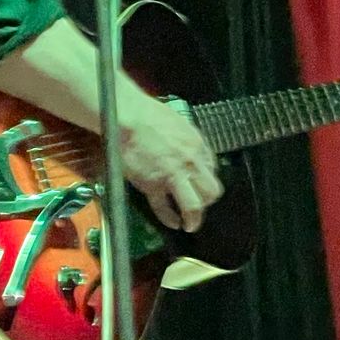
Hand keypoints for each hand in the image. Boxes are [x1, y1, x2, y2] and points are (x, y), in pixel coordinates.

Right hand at [120, 95, 222, 232]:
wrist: (127, 117)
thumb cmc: (149, 115)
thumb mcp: (180, 124)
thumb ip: (190, 141)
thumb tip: (195, 152)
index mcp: (197, 147)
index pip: (212, 171)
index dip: (206, 180)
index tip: (199, 185)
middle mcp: (190, 164)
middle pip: (211, 191)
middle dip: (207, 201)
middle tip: (200, 205)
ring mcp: (172, 176)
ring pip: (193, 205)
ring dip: (194, 218)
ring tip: (191, 224)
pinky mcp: (152, 185)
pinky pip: (164, 209)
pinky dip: (169, 219)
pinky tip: (173, 224)